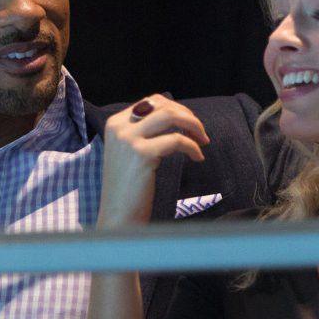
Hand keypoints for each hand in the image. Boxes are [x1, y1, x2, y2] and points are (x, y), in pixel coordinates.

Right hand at [99, 96, 208, 226]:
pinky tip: (198, 157)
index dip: (175, 109)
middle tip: (201, 133)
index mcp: (115, 123)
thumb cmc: (128, 188)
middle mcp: (119, 127)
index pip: (150, 101)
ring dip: (193, 125)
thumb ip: (144, 132)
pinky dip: (192, 146)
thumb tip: (175, 115)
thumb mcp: (129, 152)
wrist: (118, 217)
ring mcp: (129, 139)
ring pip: (170, 116)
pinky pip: (177, 140)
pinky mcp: (142, 154)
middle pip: (163, 106)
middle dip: (187, 116)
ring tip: (203, 140)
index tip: (189, 124)